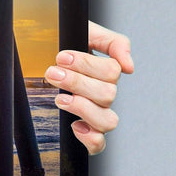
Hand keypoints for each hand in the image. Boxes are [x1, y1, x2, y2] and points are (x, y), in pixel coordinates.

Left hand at [45, 21, 132, 155]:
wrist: (46, 52)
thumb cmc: (69, 45)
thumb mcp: (88, 32)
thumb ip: (114, 42)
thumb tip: (129, 66)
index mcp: (108, 72)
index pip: (111, 72)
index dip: (86, 65)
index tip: (62, 57)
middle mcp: (106, 94)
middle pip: (107, 95)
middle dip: (76, 83)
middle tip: (53, 72)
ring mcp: (98, 113)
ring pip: (108, 121)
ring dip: (82, 108)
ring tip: (59, 98)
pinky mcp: (87, 130)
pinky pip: (99, 144)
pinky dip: (90, 138)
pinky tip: (75, 125)